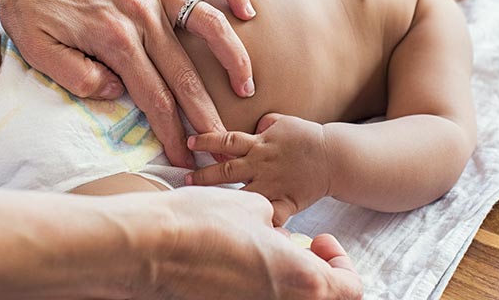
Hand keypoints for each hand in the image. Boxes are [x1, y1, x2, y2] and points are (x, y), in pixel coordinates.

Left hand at [0, 0, 255, 168]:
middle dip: (206, 114)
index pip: (154, 98)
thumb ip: (78, 78)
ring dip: (233, 58)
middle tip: (223, 143)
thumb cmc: (25, 0)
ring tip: (247, 86)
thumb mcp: (36, 51)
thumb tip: (118, 93)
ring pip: (209, 24)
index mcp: (114, 39)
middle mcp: (142, 12)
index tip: (185, 159)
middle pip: (185, 73)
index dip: (172, 133)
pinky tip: (248, 11)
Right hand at [141, 187, 361, 298]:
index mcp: (301, 278)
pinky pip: (254, 298)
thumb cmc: (202, 221)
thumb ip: (274, 221)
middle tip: (295, 245)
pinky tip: (233, 257)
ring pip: (284, 298)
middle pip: (319, 297)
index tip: (319, 239)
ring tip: (258, 248)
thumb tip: (273, 231)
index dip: (340, 262)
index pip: (348, 288)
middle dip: (312, 271)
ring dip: (281, 277)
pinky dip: (255, 283)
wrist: (150, 245)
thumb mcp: (252, 208)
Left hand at [186, 113, 331, 224]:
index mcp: (259, 144)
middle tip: (183, 179)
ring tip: (202, 203)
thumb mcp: (283, 122)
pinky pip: (269, 217)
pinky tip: (240, 233)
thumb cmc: (307, 138)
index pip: (226, 140)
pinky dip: (257, 225)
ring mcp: (272, 185)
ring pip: (241, 193)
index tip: (188, 143)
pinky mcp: (285, 202)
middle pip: (226, 169)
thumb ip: (263, 124)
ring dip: (220, 198)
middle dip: (203, 174)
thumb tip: (251, 126)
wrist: (333, 157)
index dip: (206, 140)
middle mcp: (262, 164)